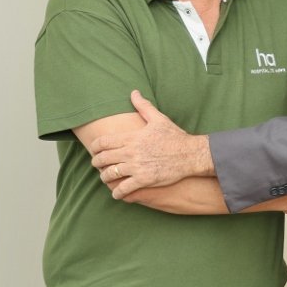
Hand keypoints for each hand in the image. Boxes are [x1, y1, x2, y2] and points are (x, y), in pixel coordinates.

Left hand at [90, 90, 212, 199]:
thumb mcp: (159, 119)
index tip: (95, 150)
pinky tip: (117, 193)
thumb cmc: (175, 137)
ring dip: (105, 177)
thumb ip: (143, 106)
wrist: (191, 154)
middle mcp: (131, 152)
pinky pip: (123, 188)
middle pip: (102, 159)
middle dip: (96, 163)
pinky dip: (117, 192)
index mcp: (132, 137)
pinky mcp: (144, 180)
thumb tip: (134, 92)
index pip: (103, 142)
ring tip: (107, 178)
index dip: (94, 147)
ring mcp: (137, 167)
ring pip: (110, 174)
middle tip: (98, 165)